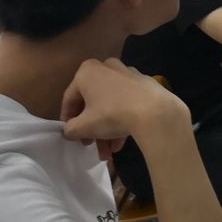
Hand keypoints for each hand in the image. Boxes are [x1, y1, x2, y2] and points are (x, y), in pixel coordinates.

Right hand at [61, 58, 186, 160]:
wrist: (154, 111)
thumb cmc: (111, 114)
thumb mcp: (83, 126)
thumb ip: (69, 129)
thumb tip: (69, 130)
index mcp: (88, 72)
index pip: (70, 98)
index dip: (68, 120)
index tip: (70, 135)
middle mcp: (107, 67)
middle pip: (92, 103)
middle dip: (91, 129)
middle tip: (89, 145)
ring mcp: (128, 74)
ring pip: (110, 105)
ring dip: (106, 131)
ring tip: (108, 153)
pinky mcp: (143, 84)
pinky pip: (126, 103)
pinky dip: (121, 121)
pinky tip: (120, 143)